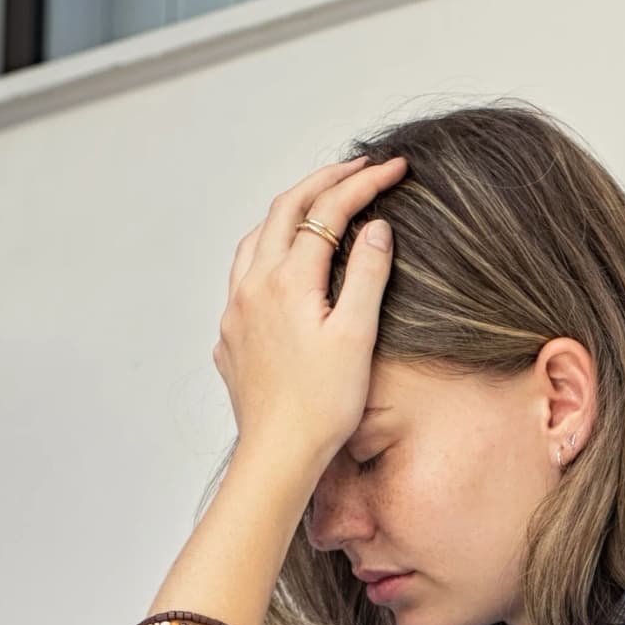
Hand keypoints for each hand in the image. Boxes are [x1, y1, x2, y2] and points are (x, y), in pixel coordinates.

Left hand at [212, 153, 405, 479]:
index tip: (394, 168)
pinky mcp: (230, 336)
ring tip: (319, 206)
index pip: (327, 211)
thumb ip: (366, 274)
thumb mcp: (357, 335)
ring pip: (256, 238)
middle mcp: (253, 286)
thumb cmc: (324, 405)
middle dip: (323, 182)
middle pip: (284, 209)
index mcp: (288, 281)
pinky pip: (243, 274)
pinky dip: (268, 251)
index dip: (363, 183)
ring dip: (288, 212)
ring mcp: (236, 310)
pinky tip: (285, 266)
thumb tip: (375, 227)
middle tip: (359, 169)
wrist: (279, 455)